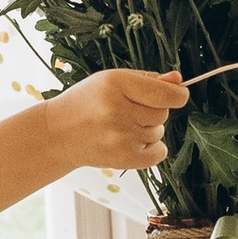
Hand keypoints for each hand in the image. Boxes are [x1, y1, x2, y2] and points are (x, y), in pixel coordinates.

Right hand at [46, 67, 185, 177]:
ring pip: (158, 132)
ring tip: (120, 127)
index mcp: (116, 84)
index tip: (178, 95)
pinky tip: (131, 142)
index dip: (178, 94)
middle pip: (163, 113)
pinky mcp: (124, 158)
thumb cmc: (88, 102)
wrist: (58, 134)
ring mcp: (121, 136)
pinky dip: (151, 148)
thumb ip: (148, 79)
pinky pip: (159, 152)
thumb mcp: (113, 80)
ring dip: (147, 130)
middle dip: (153, 112)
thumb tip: (178, 80)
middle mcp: (118, 110)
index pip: (165, 93)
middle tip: (128, 112)